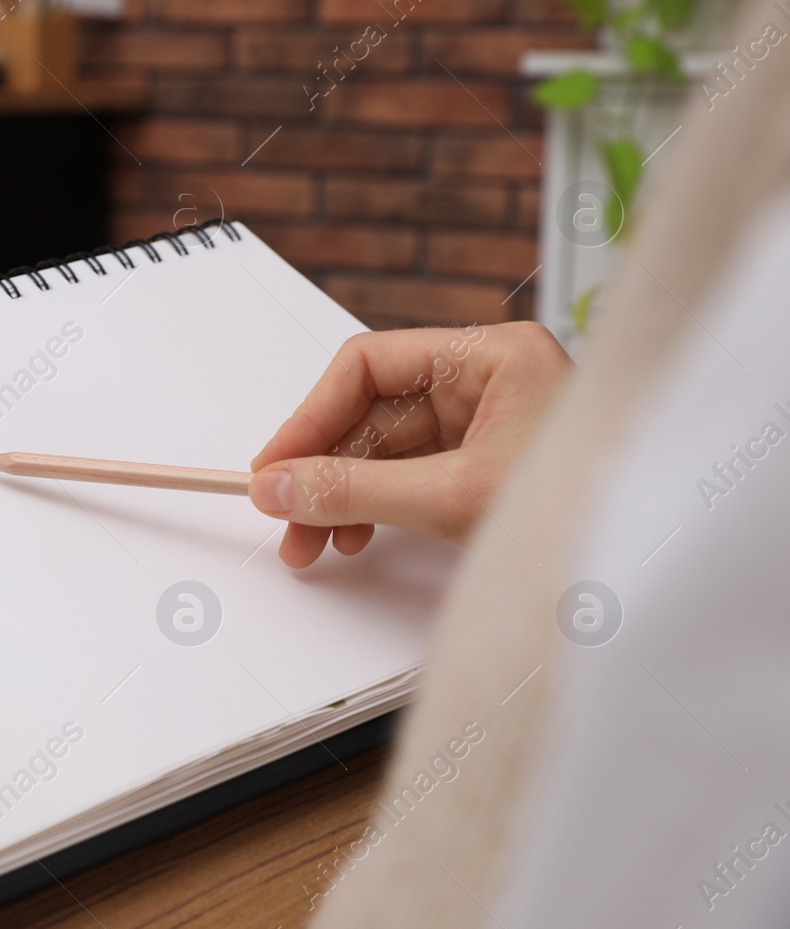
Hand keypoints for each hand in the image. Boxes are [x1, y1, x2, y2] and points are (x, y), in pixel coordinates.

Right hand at [248, 322, 571, 567]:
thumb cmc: (586, 513)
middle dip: (322, 468)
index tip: (273, 467)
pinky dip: (374, 507)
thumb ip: (354, 491)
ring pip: (384, 449)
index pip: (368, 365)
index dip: (310, 417)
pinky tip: (354, 537)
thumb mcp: (452, 499)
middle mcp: (488, 381)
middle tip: (283, 515)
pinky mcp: (486, 467)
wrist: (654, 572)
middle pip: (371, 411)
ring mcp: (488, 424)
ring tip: (314, 544)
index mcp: (493, 356)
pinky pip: (408, 476)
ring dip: (341, 495)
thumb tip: (278, 487)